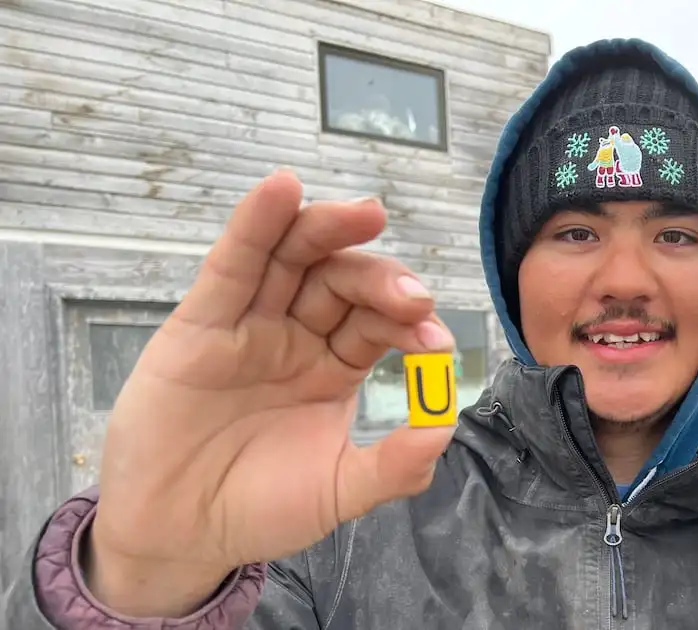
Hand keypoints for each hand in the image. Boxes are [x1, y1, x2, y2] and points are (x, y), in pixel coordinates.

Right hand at [87, 170, 456, 615]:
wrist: (177, 534)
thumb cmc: (258, 509)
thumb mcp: (336, 493)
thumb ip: (391, 466)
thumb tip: (445, 430)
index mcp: (334, 367)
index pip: (379, 326)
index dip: (408, 327)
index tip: (435, 344)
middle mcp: (296, 336)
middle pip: (343, 283)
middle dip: (381, 281)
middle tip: (413, 297)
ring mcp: (250, 324)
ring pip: (293, 259)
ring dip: (329, 229)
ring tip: (368, 212)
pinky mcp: (201, 323)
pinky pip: (232, 265)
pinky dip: (256, 224)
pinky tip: (281, 190)